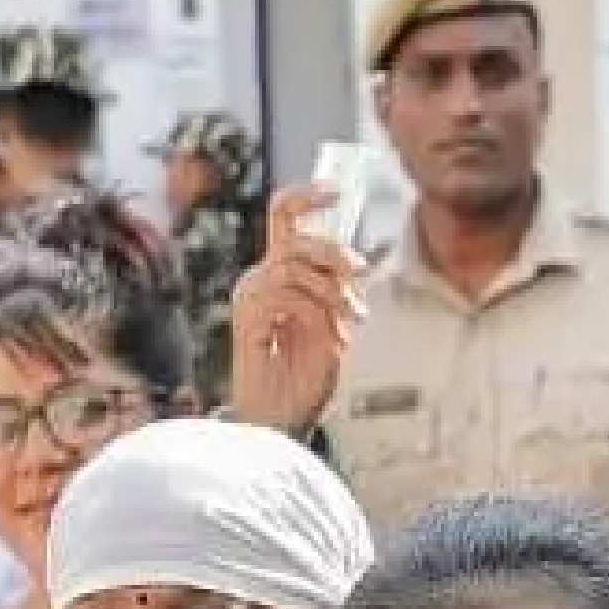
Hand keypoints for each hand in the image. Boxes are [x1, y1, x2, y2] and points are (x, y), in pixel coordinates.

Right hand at [220, 186, 365, 436]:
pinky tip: (330, 335)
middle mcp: (261, 277)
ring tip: (351, 319)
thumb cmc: (306, 376)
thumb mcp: (334, 323)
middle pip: (292, 233)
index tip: (338, 189)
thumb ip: (337, 289)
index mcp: (281, 272)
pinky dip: (317, 311)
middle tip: (360, 271)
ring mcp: (251, 294)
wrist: (283, 419)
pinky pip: (288, 293)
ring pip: (294, 263)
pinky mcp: (248, 315)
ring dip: (332, 289)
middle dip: (332, 249)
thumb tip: (355, 262)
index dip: (309, 196)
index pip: (285, 216)